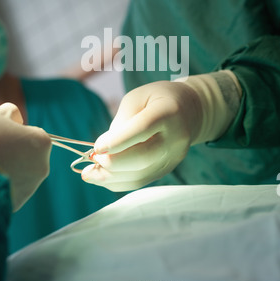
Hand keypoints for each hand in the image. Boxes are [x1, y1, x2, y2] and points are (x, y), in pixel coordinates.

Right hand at [0, 103, 51, 210]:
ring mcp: (32, 186)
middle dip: (14, 152)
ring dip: (9, 168)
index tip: (1, 135)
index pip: (32, 134)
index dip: (15, 133)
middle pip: (28, 154)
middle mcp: (43, 165)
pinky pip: (12, 189)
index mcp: (42, 142)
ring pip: (21, 172)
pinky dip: (3, 185)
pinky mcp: (19, 202)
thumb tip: (16, 120)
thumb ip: (11, 112)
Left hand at [81, 80, 201, 190]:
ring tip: (89, 174)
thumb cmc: (158, 99)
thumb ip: (121, 121)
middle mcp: (175, 138)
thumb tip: (104, 149)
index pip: (142, 129)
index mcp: (168, 112)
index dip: (117, 141)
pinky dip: (119, 182)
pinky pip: (141, 181)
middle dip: (112, 162)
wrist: (190, 110)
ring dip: (111, 178)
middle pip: (143, 157)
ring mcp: (174, 157)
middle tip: (92, 158)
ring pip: (141, 175)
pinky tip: (102, 178)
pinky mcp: (168, 169)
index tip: (96, 148)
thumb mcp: (137, 97)